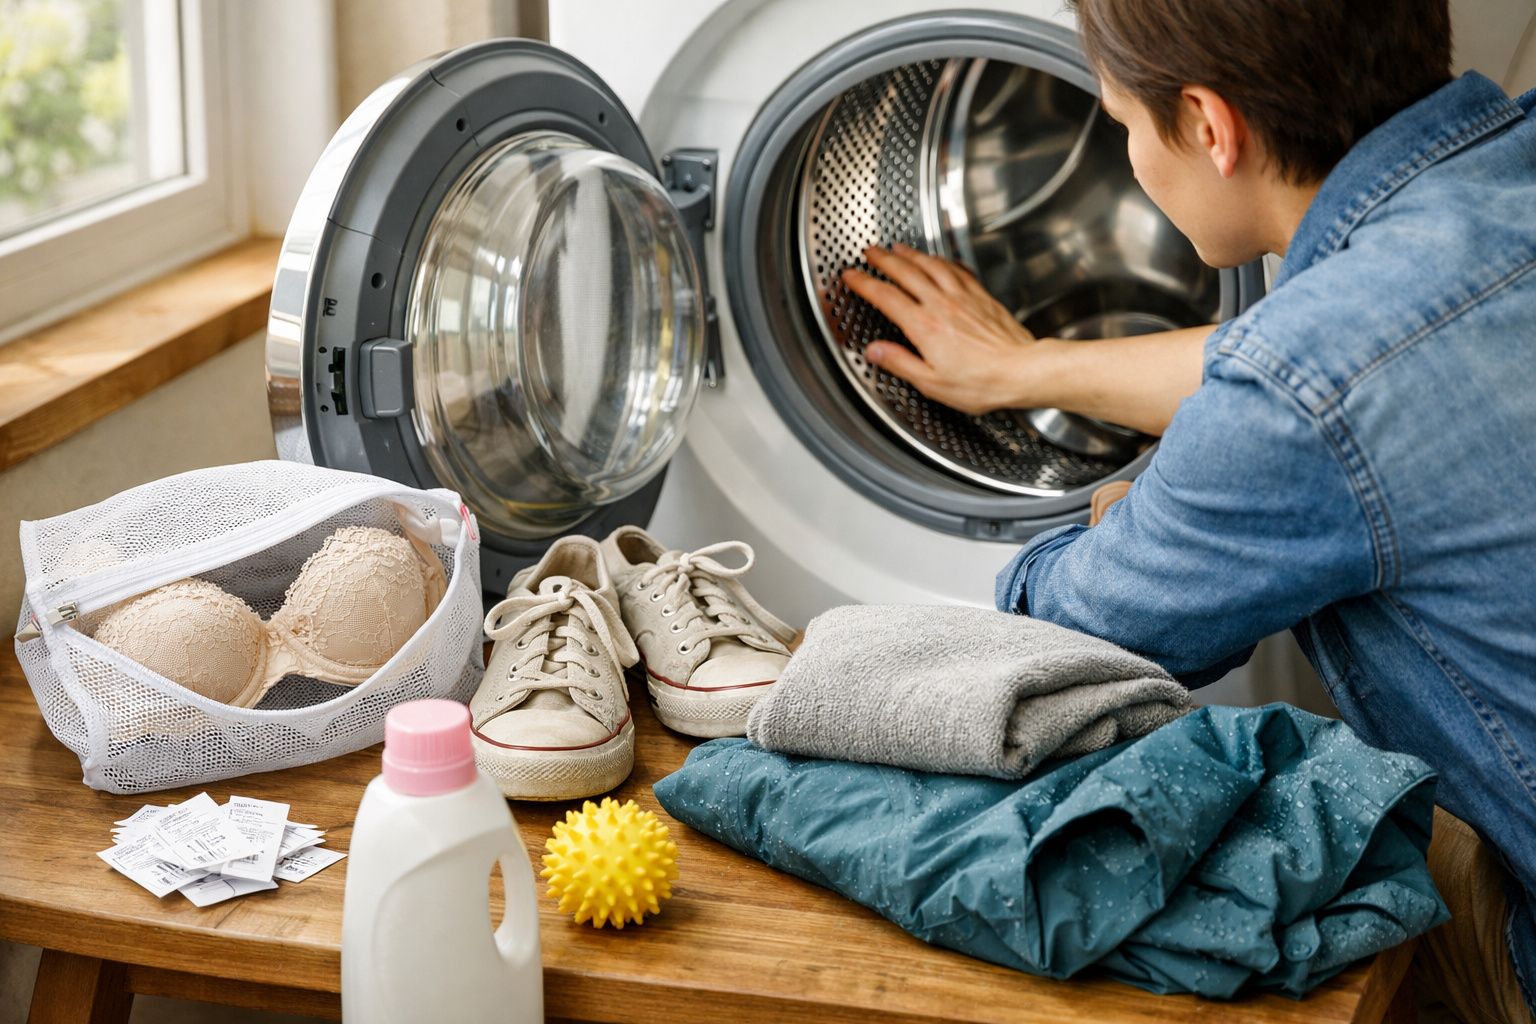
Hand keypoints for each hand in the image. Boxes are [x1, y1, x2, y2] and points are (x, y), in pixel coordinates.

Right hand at [841, 244, 1036, 414]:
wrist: (1022, 370)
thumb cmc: (982, 382)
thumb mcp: (932, 383)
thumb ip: (900, 363)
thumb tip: (874, 351)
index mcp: (924, 326)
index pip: (886, 297)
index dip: (864, 283)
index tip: (851, 276)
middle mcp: (942, 305)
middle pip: (906, 272)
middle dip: (884, 259)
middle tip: (870, 252)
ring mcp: (963, 297)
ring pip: (932, 265)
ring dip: (912, 254)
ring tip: (898, 247)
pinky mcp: (982, 297)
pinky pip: (958, 270)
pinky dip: (944, 261)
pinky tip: (940, 260)